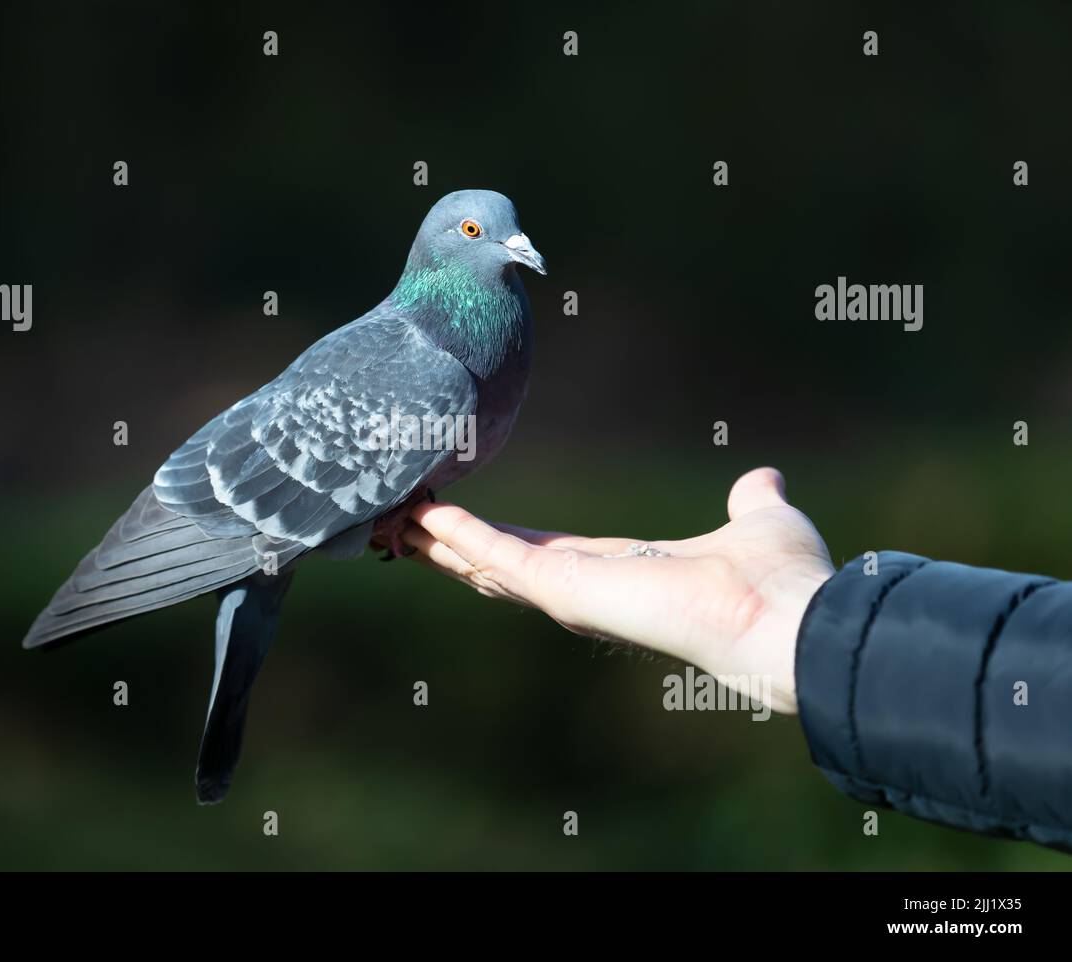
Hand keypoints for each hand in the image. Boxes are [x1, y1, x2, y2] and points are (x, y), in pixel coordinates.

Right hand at [402, 467, 834, 713]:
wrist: (788, 619)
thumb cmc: (779, 580)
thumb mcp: (759, 520)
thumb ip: (749, 501)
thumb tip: (761, 481)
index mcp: (622, 573)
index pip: (544, 555)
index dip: (499, 538)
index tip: (458, 519)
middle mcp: (588, 590)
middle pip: (500, 564)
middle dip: (450, 545)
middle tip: (400, 519)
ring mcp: (572, 594)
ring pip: (487, 564)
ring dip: (440, 541)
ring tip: (393, 515)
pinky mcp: (566, 588)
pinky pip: (500, 555)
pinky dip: (462, 534)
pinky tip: (426, 513)